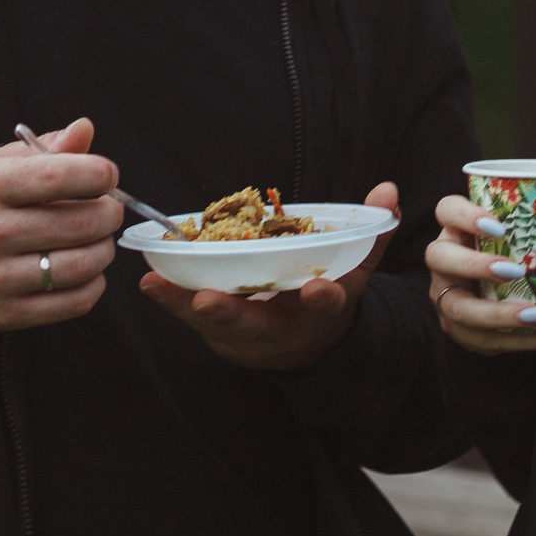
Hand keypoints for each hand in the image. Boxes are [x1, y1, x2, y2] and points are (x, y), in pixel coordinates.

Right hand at [0, 119, 121, 332]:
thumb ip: (45, 148)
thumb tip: (85, 129)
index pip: (60, 175)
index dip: (99, 174)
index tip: (107, 176)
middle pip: (81, 224)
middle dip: (109, 214)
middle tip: (107, 210)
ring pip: (83, 266)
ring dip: (104, 250)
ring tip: (97, 240)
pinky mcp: (6, 313)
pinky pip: (75, 302)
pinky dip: (94, 285)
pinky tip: (84, 270)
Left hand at [138, 182, 399, 370]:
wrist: (304, 346)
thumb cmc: (327, 295)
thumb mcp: (355, 270)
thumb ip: (372, 232)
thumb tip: (386, 189)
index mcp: (318, 314)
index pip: (324, 308)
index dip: (323, 300)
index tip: (320, 290)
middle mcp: (279, 330)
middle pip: (255, 326)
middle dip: (231, 314)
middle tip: (208, 302)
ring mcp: (245, 335)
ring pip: (214, 324)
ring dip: (185, 306)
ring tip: (156, 286)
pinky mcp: (217, 332)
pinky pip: (191, 318)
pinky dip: (170, 300)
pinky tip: (148, 282)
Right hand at [427, 147, 535, 354]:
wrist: (509, 291)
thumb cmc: (525, 244)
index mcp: (458, 224)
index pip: (446, 210)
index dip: (464, 215)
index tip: (498, 224)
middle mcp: (445, 260)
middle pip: (441, 258)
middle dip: (475, 265)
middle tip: (517, 270)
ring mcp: (447, 297)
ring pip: (458, 309)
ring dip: (496, 315)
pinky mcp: (462, 331)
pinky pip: (482, 342)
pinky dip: (518, 344)